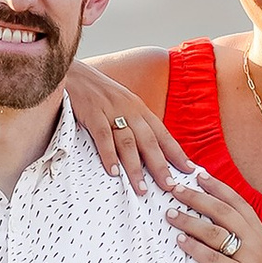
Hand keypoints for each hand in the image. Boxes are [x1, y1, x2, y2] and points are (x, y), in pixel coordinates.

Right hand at [67, 61, 190, 194]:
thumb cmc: (97, 93)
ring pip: (128, 142)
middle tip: (170, 187)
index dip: (177, 153)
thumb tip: (146, 152)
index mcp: (139, 109)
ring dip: (136, 167)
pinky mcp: (92, 113)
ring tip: (142, 189)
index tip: (190, 170)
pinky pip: (103, 136)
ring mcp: (111, 111)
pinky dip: (109, 154)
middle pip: (149, 141)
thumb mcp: (121, 104)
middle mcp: (130, 110)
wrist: (72, 73)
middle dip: (161, 166)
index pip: (163, 134)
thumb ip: (134, 124)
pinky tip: (113, 172)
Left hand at [163, 165, 261, 262]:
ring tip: (170, 214)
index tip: (198, 174)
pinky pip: (214, 259)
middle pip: (223, 211)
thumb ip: (245, 238)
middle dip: (197, 197)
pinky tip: (180, 241)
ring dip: (190, 221)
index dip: (217, 186)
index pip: (237, 202)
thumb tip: (220, 224)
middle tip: (175, 188)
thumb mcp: (261, 255)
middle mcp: (256, 241)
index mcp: (261, 233)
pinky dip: (195, 248)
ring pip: (215, 232)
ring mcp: (250, 259)